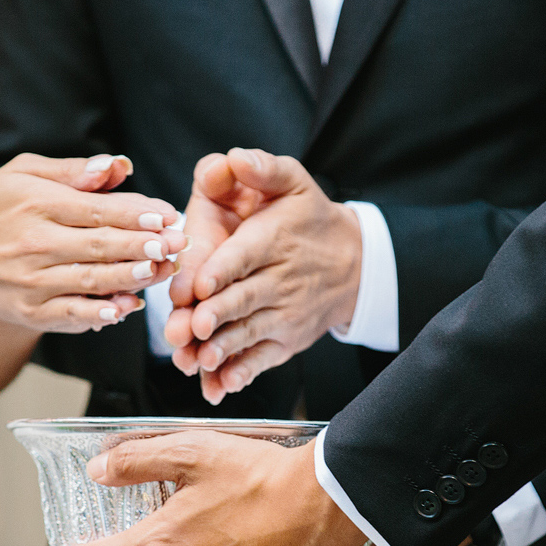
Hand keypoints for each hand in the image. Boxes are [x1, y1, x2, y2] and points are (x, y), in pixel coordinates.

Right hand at [0, 153, 182, 333]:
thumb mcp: (22, 173)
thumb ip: (73, 171)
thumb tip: (118, 166)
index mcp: (37, 203)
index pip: (99, 209)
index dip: (138, 212)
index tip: (169, 215)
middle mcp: (35, 242)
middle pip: (102, 245)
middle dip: (146, 245)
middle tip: (179, 245)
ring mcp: (32, 281)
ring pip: (92, 281)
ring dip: (132, 278)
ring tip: (162, 272)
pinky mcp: (28, 312)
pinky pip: (70, 315)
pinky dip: (99, 314)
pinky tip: (125, 309)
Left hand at [163, 149, 362, 402]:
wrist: (352, 263)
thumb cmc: (307, 218)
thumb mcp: (293, 181)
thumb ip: (262, 168)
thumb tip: (234, 158)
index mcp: (274, 239)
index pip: (246, 255)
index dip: (222, 270)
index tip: (201, 285)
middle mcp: (280, 280)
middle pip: (244, 299)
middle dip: (216, 315)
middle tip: (193, 326)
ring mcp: (283, 314)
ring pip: (249, 333)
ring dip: (222, 350)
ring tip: (198, 361)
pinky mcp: (284, 341)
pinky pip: (262, 360)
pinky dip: (242, 374)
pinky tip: (220, 387)